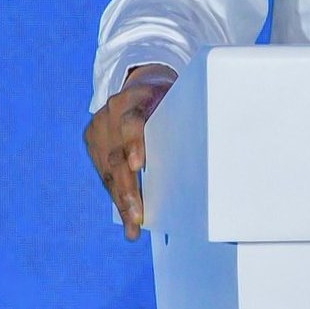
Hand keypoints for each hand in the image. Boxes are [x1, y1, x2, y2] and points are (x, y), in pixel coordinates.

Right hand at [83, 64, 177, 239]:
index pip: (133, 120)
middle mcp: (114, 110)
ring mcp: (99, 125)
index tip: (138, 164)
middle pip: (117, 154)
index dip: (134, 142)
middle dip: (128, 189)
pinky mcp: (92, 138)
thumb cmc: (169, 99)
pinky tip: (127, 215)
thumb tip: (217, 150)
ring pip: (108, 169)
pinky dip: (117, 195)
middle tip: (138, 215)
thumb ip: (188, 119)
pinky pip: (104, 173)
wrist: (140, 84)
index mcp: (139, 96)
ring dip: (122, 200)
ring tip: (133, 225)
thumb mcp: (180, 99)